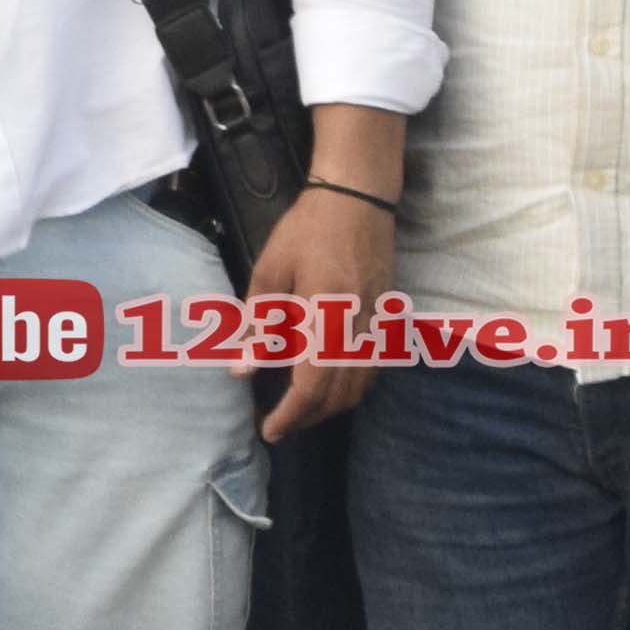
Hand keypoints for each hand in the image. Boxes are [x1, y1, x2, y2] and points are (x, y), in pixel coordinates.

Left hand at [249, 184, 391, 439]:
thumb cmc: (306, 230)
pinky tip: (331, 385)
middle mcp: (358, 328)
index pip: (311, 386)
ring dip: (330, 407)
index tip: (268, 430)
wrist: (357, 199)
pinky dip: (352, 387)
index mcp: (326, 317)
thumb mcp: (270, 271)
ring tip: (300, 409)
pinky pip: (374, 369)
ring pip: (360, 386)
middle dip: (308, 417)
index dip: (290, 415)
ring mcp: (377, 325)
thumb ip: (258, 324)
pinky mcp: (387, 319)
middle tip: (279, 423)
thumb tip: (242, 369)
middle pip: (338, 395)